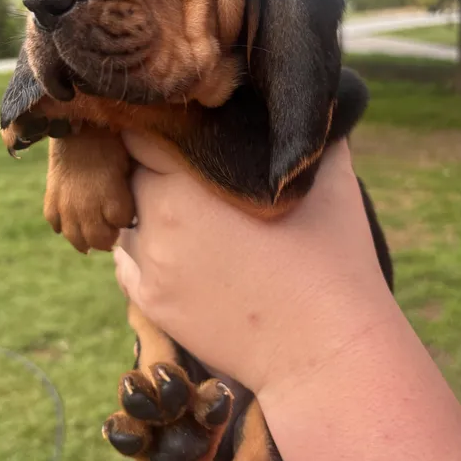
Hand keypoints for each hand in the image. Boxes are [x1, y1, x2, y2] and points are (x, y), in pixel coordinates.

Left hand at [115, 134, 384, 395]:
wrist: (325, 350)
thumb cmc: (334, 260)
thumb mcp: (330, 179)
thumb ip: (306, 135)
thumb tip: (300, 110)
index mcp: (193, 180)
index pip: (141, 133)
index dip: (157, 125)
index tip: (180, 129)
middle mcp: (160, 216)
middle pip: (130, 173)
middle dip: (152, 166)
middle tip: (186, 172)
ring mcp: (152, 263)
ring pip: (127, 217)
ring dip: (145, 210)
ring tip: (187, 217)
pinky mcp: (152, 303)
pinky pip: (126, 262)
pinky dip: (143, 251)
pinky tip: (179, 252)